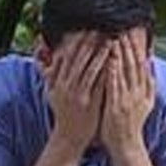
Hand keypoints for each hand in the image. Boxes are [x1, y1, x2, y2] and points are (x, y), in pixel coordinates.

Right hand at [40, 32, 110, 154]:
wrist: (69, 137)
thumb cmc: (64, 113)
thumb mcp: (53, 93)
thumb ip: (51, 75)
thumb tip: (50, 56)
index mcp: (58, 82)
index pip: (66, 56)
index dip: (75, 42)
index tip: (84, 28)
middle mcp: (67, 87)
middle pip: (78, 60)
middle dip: (89, 43)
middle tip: (99, 28)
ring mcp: (79, 95)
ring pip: (90, 70)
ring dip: (100, 54)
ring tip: (110, 41)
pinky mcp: (91, 103)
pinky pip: (100, 84)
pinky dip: (107, 72)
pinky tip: (115, 62)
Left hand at [99, 30, 154, 153]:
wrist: (126, 146)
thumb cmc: (130, 124)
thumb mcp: (145, 102)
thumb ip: (149, 82)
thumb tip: (151, 62)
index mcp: (145, 91)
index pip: (141, 64)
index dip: (137, 47)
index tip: (130, 32)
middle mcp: (138, 94)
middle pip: (134, 64)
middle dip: (128, 46)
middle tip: (122, 28)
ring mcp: (128, 100)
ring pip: (125, 72)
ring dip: (120, 54)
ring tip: (115, 37)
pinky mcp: (117, 106)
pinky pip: (114, 85)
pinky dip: (112, 70)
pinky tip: (108, 58)